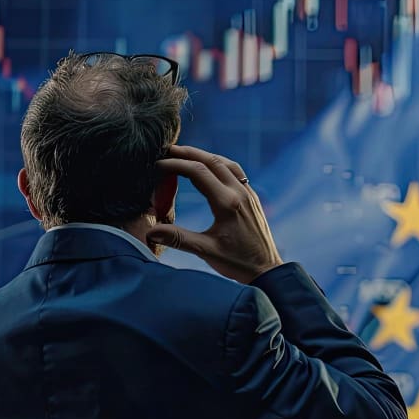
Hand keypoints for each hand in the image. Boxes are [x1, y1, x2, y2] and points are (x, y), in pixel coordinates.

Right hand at [148, 145, 282, 283]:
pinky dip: (219, 163)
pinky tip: (210, 167)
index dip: (176, 164)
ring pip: (226, 163)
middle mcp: (240, 193)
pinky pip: (236, 172)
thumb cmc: (237, 262)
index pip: (198, 172)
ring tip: (186, 154)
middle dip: (189, 153)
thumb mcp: (206, 251)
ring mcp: (249, 193)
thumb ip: (179, 239)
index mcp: (227, 203)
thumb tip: (152, 232)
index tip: (158, 164)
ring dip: (205, 156)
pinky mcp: (253, 198)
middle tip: (168, 150)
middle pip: (212, 161)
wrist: (267, 269)